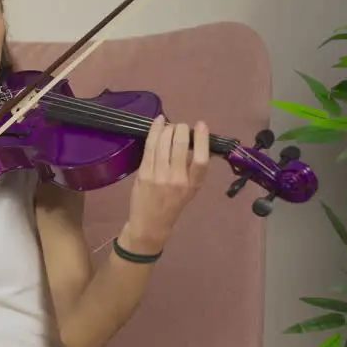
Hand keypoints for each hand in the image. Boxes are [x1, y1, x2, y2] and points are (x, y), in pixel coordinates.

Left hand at [123, 116, 209, 252]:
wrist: (150, 224)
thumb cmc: (172, 204)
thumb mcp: (190, 190)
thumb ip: (193, 169)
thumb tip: (197, 141)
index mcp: (193, 185)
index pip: (201, 159)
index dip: (202, 139)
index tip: (201, 125)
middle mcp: (177, 180)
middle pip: (180, 146)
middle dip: (181, 129)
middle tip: (181, 126)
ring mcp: (158, 177)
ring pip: (163, 144)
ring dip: (167, 129)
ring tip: (170, 124)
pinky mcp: (144, 174)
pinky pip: (149, 148)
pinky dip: (154, 132)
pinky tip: (158, 122)